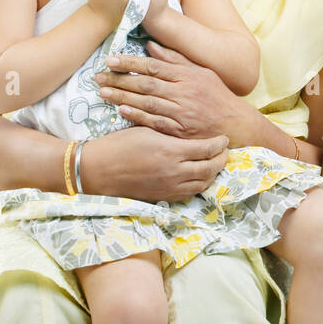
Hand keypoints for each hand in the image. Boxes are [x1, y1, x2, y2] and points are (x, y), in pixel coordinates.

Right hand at [79, 125, 229, 202]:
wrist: (97, 169)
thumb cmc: (120, 144)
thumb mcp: (147, 129)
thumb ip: (171, 131)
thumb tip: (189, 127)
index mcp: (172, 151)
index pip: (207, 149)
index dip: (219, 144)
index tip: (224, 138)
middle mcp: (174, 172)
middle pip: (210, 169)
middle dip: (221, 160)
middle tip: (225, 152)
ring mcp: (169, 187)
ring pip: (202, 184)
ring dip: (212, 174)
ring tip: (215, 164)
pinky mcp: (162, 196)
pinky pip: (188, 194)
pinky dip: (198, 185)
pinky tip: (198, 177)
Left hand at [95, 40, 248, 141]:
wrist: (236, 124)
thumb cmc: (216, 96)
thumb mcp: (201, 72)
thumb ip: (175, 60)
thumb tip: (150, 46)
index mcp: (187, 76)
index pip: (154, 66)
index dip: (131, 62)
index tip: (111, 60)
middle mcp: (184, 92)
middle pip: (147, 83)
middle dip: (120, 79)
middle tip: (99, 76)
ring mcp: (182, 112)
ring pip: (147, 102)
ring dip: (123, 96)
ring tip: (104, 92)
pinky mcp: (180, 131)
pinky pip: (155, 122)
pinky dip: (138, 116)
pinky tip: (122, 110)